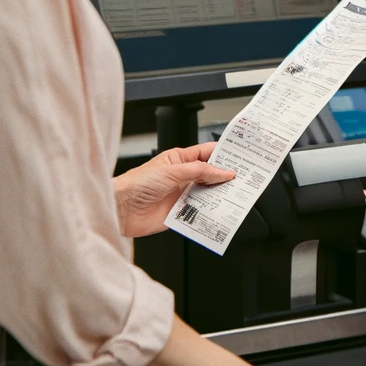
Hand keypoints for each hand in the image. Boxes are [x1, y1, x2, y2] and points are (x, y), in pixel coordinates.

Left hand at [114, 142, 234, 237]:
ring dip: (219, 195)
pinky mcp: (180, 212)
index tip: (240, 157)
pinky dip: (210, 212)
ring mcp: (182, 194)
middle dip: (225, 176)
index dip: (224, 154)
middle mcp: (182, 177)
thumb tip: (223, 171)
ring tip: (236, 194)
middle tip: (243, 177)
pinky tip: (219, 210)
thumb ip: (200, 171)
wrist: (121, 209)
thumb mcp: (173, 171)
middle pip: (210, 175)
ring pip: (208, 194)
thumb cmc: (137, 184)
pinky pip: (200, 211)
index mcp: (180, 160)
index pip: (207, 153)